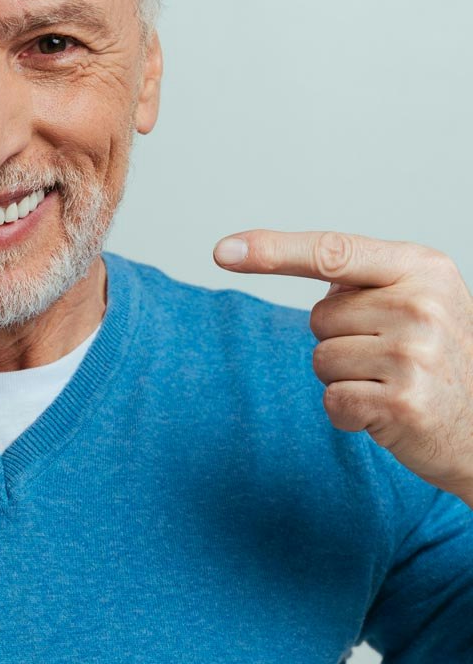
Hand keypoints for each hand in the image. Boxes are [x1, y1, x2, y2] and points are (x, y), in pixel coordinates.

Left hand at [213, 230, 472, 502]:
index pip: (330, 252)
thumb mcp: (420, 298)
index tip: (223, 251)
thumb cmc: (440, 358)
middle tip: (390, 356)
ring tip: (392, 381)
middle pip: (319, 316)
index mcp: (422, 267)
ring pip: (320, 359)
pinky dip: (348, 412)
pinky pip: (332, 400)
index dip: (271, 251)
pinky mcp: (404, 403)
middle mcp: (422, 305)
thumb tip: (282, 259)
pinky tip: (387, 412)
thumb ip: (362, 279)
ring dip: (344, 377)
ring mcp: (416, 354)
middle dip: (341, 339)